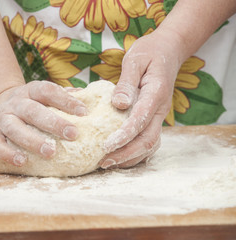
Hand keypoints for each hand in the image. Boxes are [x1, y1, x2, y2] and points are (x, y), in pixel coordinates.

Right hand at [0, 81, 87, 166]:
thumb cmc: (31, 104)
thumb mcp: (44, 96)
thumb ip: (64, 97)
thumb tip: (90, 99)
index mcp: (31, 91)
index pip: (48, 91)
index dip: (66, 100)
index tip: (84, 112)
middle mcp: (15, 103)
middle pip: (32, 111)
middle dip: (53, 123)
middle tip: (72, 134)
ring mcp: (1, 117)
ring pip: (14, 128)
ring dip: (32, 140)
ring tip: (50, 152)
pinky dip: (6, 153)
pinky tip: (21, 161)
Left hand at [100, 29, 183, 168]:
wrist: (168, 50)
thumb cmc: (149, 52)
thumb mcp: (135, 60)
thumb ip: (127, 82)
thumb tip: (119, 104)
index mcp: (156, 93)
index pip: (141, 120)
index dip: (125, 136)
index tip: (107, 146)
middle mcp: (160, 109)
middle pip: (149, 140)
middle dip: (126, 154)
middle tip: (104, 162)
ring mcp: (159, 115)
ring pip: (150, 145)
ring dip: (130, 157)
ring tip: (108, 164)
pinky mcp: (154, 118)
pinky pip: (148, 140)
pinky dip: (135, 152)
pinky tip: (119, 157)